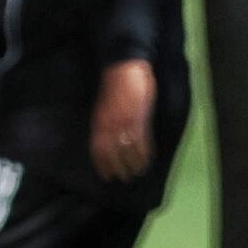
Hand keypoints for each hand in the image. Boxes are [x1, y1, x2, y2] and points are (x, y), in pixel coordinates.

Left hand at [92, 58, 156, 181]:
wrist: (124, 69)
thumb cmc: (114, 86)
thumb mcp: (103, 106)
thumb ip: (104, 122)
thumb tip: (107, 139)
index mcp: (99, 122)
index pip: (98, 149)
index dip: (103, 164)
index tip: (108, 176)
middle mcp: (110, 125)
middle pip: (112, 153)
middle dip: (118, 167)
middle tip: (124, 178)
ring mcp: (125, 122)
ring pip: (128, 149)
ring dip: (134, 163)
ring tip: (138, 173)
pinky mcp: (139, 118)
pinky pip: (142, 140)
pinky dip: (145, 152)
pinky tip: (148, 159)